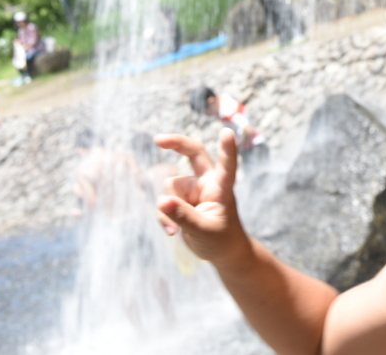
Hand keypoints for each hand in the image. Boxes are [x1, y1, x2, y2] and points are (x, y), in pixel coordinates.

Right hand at [155, 130, 249, 268]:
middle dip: (176, 143)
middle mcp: (207, 183)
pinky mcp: (181, 199)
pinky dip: (164, 217)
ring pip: (169, 187)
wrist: (221, 252)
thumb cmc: (221, 240)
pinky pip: (163, 202)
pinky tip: (172, 232)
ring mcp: (193, 189)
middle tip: (158, 139)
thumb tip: (163, 201)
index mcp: (222, 187)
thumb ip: (183, 216)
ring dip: (168, 208)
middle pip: (192, 153)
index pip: (226, 165)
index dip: (227, 149)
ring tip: (179, 228)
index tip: (228, 132)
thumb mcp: (203, 231)